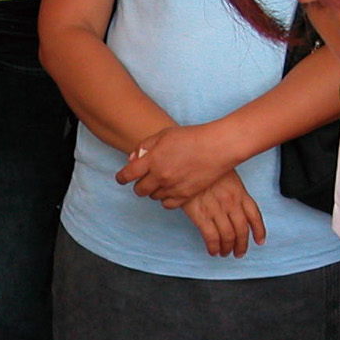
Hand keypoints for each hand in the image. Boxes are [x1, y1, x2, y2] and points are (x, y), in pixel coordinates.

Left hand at [117, 123, 238, 205]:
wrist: (218, 147)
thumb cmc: (191, 137)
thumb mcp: (164, 134)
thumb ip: (144, 146)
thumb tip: (131, 159)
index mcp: (152, 160)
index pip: (128, 175)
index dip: (121, 177)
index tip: (121, 178)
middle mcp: (160, 176)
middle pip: (139, 190)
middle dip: (138, 185)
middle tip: (144, 179)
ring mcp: (173, 187)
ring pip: (153, 197)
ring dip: (153, 190)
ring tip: (162, 181)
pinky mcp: (185, 195)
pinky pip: (167, 204)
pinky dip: (165, 199)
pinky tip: (170, 190)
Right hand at [181, 172, 265, 257]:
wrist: (187, 161)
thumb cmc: (204, 164)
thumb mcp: (225, 172)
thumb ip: (232, 188)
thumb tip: (233, 200)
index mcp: (239, 192)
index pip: (254, 215)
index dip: (259, 230)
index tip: (259, 240)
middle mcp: (231, 203)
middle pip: (242, 230)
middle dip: (242, 245)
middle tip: (239, 252)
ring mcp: (217, 210)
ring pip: (228, 236)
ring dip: (228, 248)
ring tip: (225, 253)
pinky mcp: (201, 215)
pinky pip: (211, 237)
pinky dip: (214, 247)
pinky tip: (213, 251)